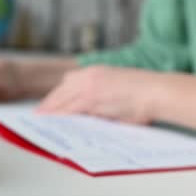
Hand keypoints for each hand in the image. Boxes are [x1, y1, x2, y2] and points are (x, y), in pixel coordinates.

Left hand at [37, 66, 165, 124]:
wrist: (156, 91)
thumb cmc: (145, 94)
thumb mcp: (120, 88)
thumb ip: (104, 97)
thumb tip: (93, 113)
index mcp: (97, 72)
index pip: (69, 82)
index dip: (58, 94)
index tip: (50, 103)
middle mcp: (89, 76)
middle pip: (61, 90)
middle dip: (49, 103)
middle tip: (39, 113)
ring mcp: (89, 87)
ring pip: (62, 100)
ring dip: (50, 111)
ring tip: (41, 121)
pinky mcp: (91, 99)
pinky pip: (69, 110)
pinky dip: (59, 116)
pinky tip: (52, 123)